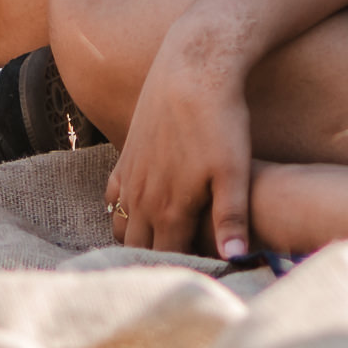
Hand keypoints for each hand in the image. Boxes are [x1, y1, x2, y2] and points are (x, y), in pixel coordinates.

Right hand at [108, 20, 257, 259]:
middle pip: (141, 248)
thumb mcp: (234, 171)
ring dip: (135, 239)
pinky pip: (112, 196)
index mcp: (169, 209)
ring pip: (121, 226)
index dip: (181, 271)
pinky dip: (119, 211)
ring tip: (156, 247)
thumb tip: (235, 259)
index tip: (195, 278)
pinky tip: (134, 212)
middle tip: (175, 269)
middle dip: (155, 261)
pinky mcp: (126, 156)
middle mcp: (143, 198)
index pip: (167, 259)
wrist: (193, 69)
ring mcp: (130, 176)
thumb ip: (232, 218)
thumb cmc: (220, 121)